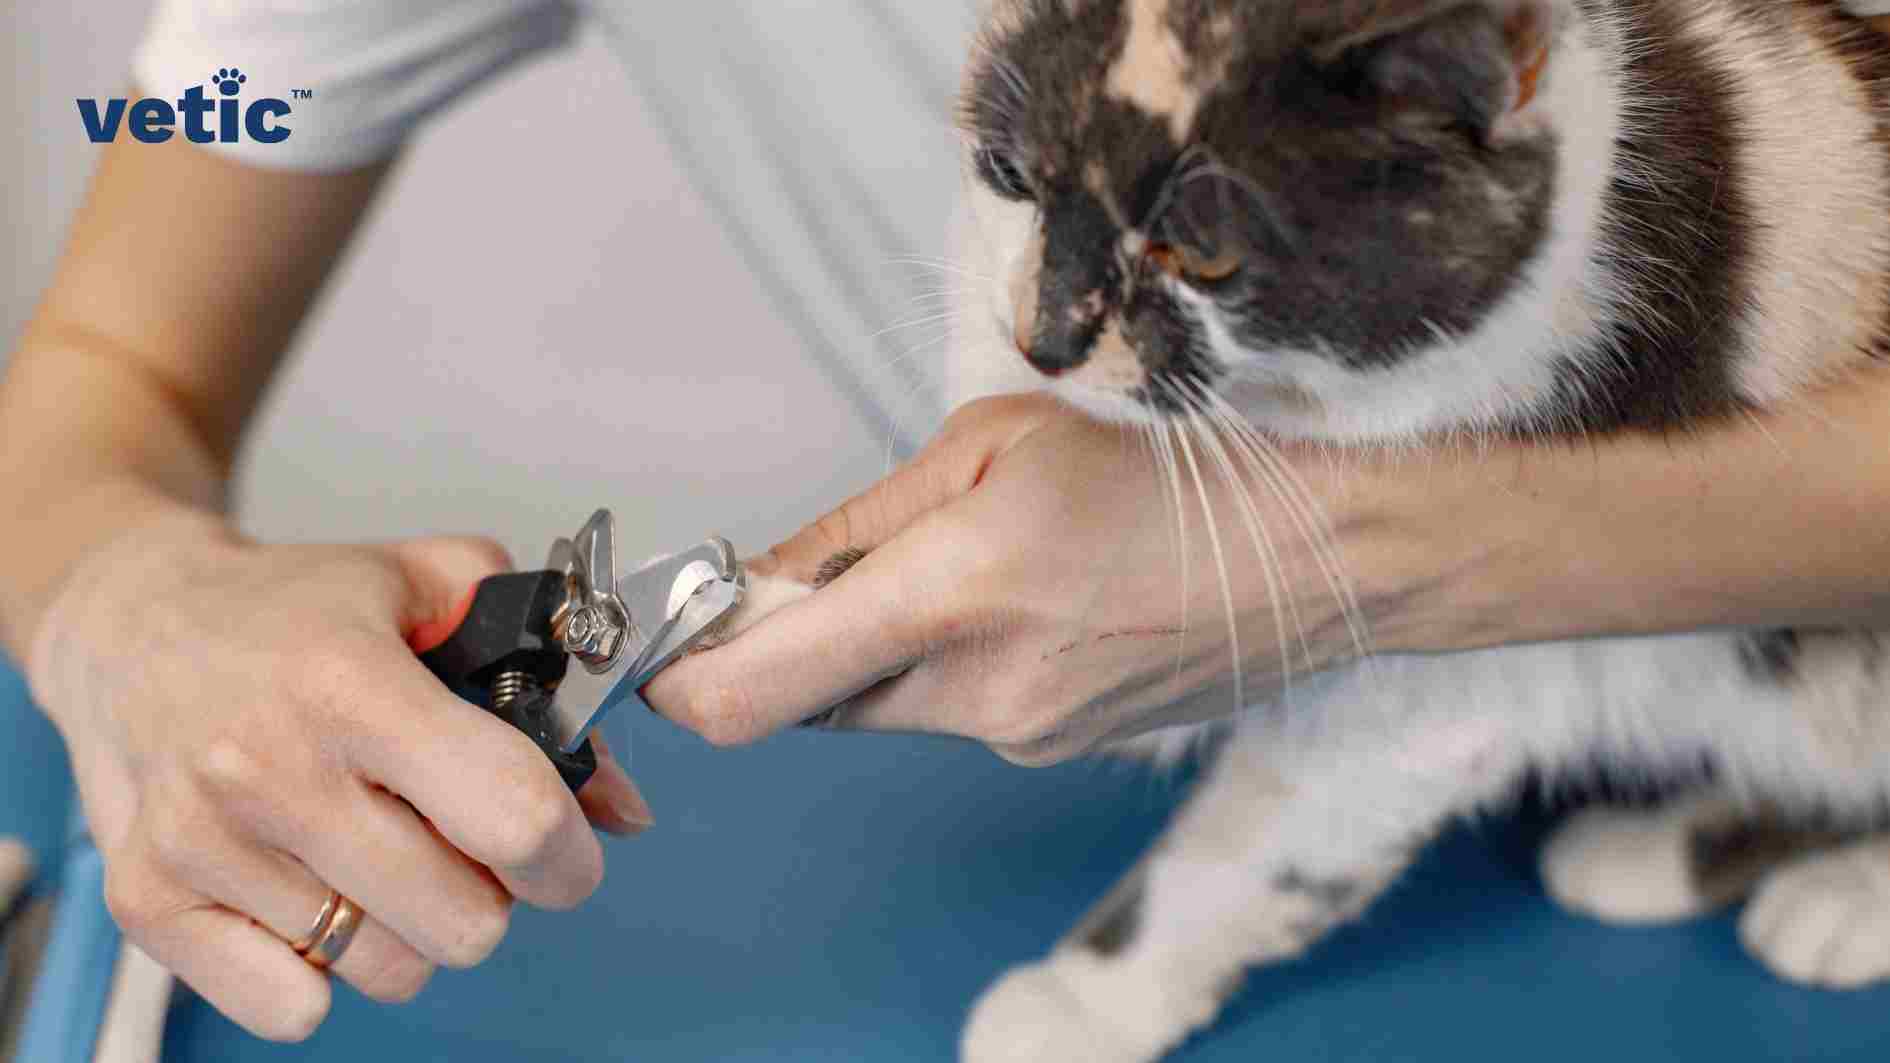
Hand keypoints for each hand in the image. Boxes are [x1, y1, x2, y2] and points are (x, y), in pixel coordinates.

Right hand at [24, 510, 650, 1039]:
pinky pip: (291, 1009)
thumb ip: (550, 683)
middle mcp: (269, 768)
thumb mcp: (435, 586)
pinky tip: (316, 889)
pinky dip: (322, 970)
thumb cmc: (297, 607)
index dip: (568, 852)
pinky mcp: (149, 902)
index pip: (513, 816)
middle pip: (463, 923)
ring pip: (389, 971)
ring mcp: (202, 843)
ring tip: (381, 850)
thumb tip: (622, 808)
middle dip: (493, 892)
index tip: (567, 849)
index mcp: (351, 682)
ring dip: (410, 927)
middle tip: (462, 841)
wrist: (135, 622)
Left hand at [649, 394, 1403, 764]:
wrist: (1320, 551)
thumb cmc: (1170, 467)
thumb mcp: (995, 440)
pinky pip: (954, 711)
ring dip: (881, 648)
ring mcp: (1023, 733)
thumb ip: (859, 524)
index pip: (752, 694)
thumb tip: (758, 580)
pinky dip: (951, 663)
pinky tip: (1032, 599)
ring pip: (884, 706)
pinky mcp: (1054, 747)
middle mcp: (981, 690)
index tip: (672, 633)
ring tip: (977, 568)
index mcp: (956, 593)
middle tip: (842, 567)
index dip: (682, 675)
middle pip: (808, 703)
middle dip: (795, 642)